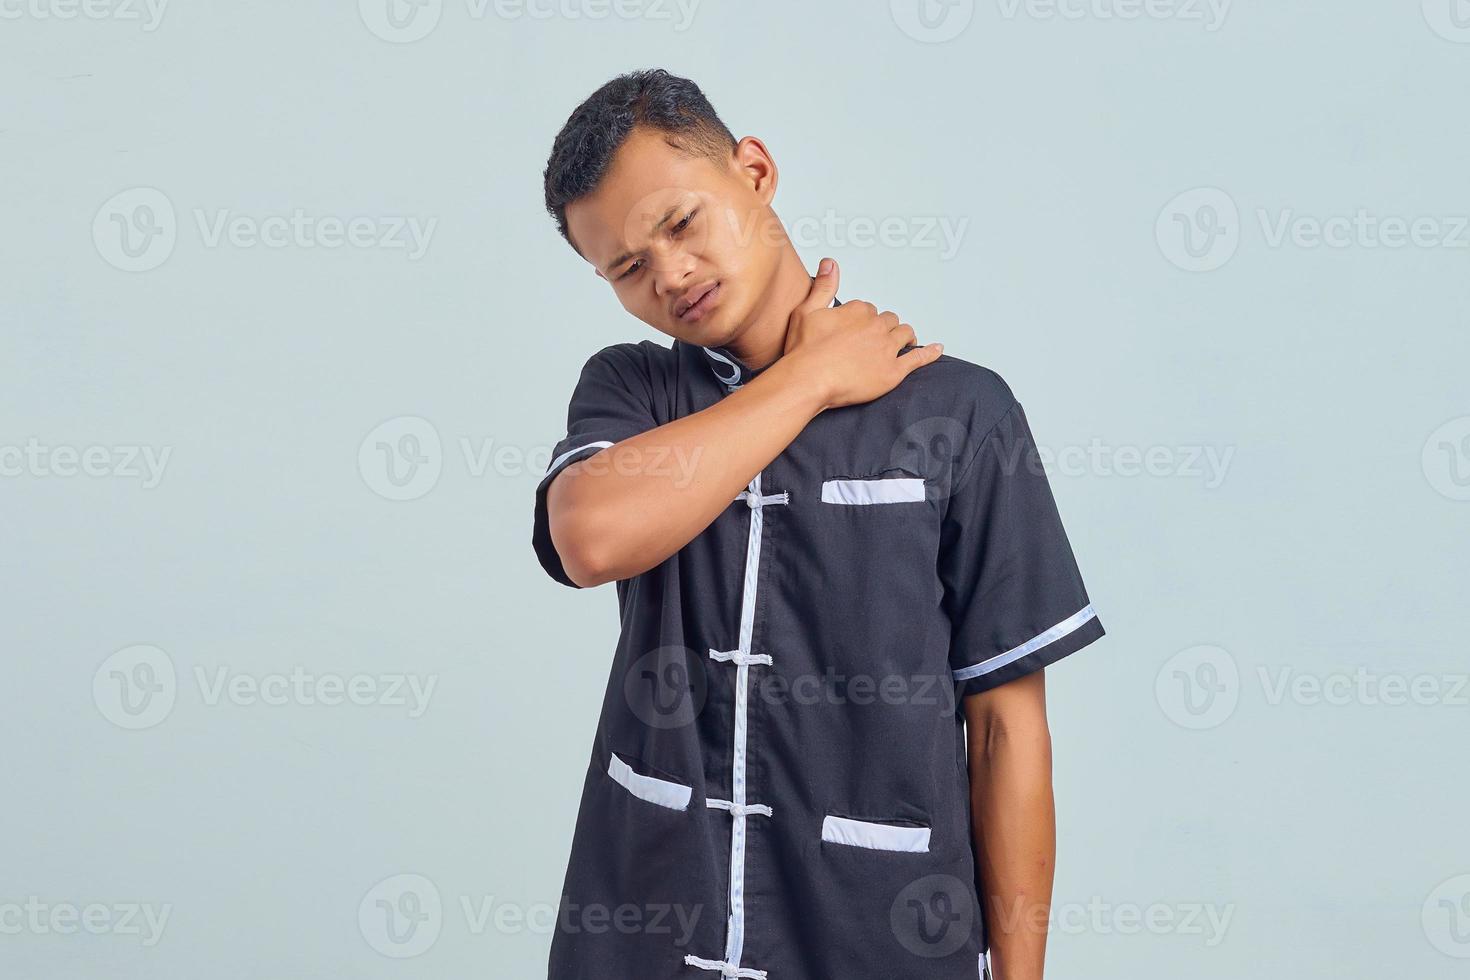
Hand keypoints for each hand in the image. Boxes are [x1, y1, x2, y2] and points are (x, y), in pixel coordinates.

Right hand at [782, 258, 943, 410]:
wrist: (807, 380)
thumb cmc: (803, 350)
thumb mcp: (806, 310)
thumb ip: (823, 285)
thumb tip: (831, 262)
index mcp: (858, 310)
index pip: (869, 309)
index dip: (864, 320)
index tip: (856, 331)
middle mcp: (876, 326)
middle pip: (889, 321)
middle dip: (885, 327)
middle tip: (876, 339)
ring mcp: (887, 349)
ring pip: (905, 334)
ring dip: (905, 336)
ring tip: (903, 342)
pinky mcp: (893, 371)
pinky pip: (918, 358)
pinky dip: (929, 353)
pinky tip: (937, 349)